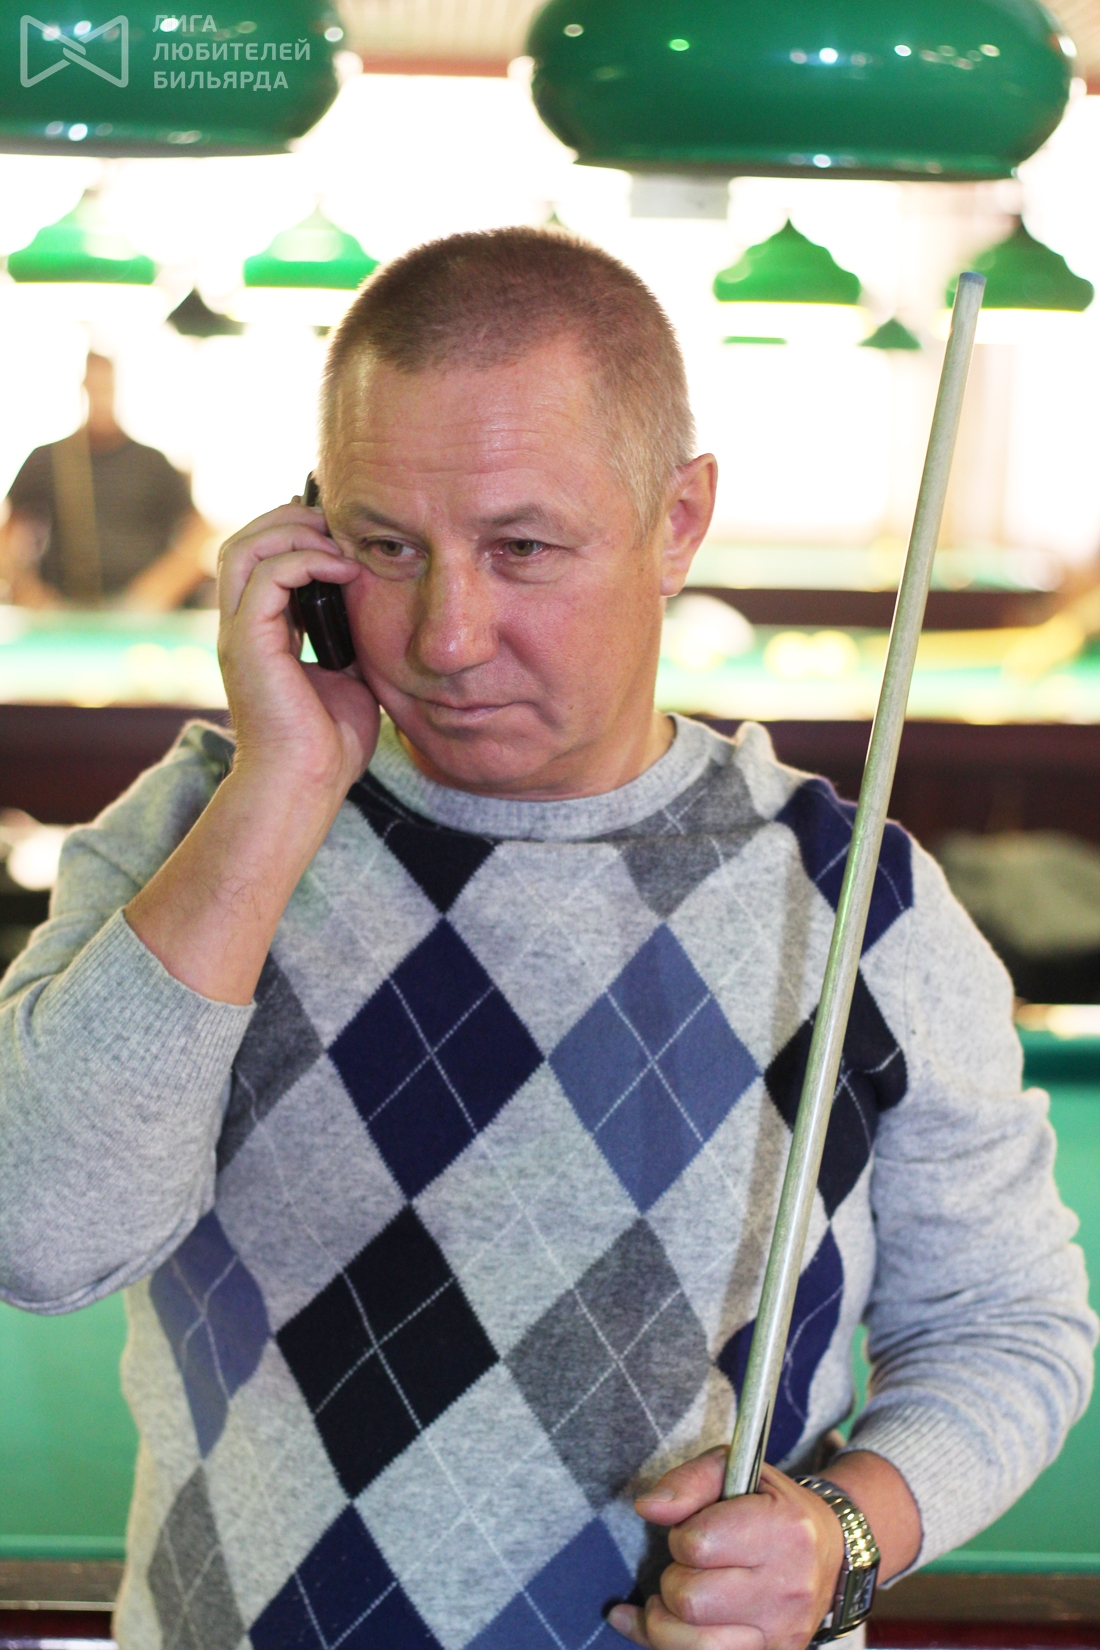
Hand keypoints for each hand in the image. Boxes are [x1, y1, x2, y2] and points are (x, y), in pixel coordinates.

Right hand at [217, 501, 378, 798]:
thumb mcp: (350, 678)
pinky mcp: (247, 642)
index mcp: (260, 634)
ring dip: (294, 532)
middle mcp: (240, 627)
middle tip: (337, 524)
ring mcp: (238, 633)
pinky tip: (343, 570)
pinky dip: (306, 560)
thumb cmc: (329, 745)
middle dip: (289, 520)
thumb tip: (372, 611)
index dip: (293, 535)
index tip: (340, 534)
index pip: (258, 561)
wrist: (306, 785)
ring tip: (338, 542)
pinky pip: (267, 575)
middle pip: (242, 542)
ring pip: (243, 548)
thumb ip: (350, 640)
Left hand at [609, 1452, 844, 1649]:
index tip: (694, 1531)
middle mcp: (788, 1586)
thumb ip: (688, 1482)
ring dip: (668, 1622)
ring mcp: (783, 1631)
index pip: (697, 1544)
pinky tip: (658, 1625)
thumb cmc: (770, 1505)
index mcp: (782, 1529)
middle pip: (690, 1599)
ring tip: (674, 1600)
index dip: (681, 1536)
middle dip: (674, 1579)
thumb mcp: (733, 1471)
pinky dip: (670, 1646)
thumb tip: (648, 1507)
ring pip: (696, 1645)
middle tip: (689, 1567)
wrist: (827, 1549)